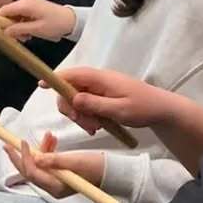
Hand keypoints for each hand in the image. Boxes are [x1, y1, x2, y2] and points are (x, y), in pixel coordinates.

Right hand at [0, 0, 75, 42]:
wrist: (72, 20)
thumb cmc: (56, 24)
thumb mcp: (36, 29)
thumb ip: (18, 29)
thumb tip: (4, 31)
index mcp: (26, 4)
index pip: (4, 10)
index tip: (1, 32)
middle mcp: (26, 1)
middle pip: (9, 13)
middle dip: (11, 27)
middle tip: (20, 38)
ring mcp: (30, 3)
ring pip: (16, 16)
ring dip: (18, 27)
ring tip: (28, 37)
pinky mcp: (34, 7)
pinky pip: (23, 15)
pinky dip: (24, 24)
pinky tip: (31, 32)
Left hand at [3, 131, 104, 198]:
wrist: (112, 172)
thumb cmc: (96, 167)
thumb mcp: (75, 161)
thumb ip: (55, 160)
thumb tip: (36, 157)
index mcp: (55, 187)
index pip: (32, 173)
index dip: (24, 157)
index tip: (22, 142)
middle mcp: (53, 187)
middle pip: (30, 172)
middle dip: (20, 157)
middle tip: (9, 144)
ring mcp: (56, 182)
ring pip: (39, 165)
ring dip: (40, 150)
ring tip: (49, 135)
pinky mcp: (61, 176)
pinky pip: (48, 163)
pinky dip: (48, 151)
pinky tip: (52, 140)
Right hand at [55, 68, 173, 134]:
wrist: (162, 110)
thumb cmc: (144, 107)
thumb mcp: (119, 110)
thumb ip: (95, 104)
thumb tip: (73, 99)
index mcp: (101, 79)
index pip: (72, 74)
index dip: (55, 79)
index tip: (41, 86)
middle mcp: (98, 81)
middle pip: (70, 90)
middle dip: (72, 109)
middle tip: (85, 125)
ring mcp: (100, 89)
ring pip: (77, 100)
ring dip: (81, 116)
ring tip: (94, 128)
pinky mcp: (103, 97)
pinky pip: (87, 105)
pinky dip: (87, 116)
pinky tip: (97, 127)